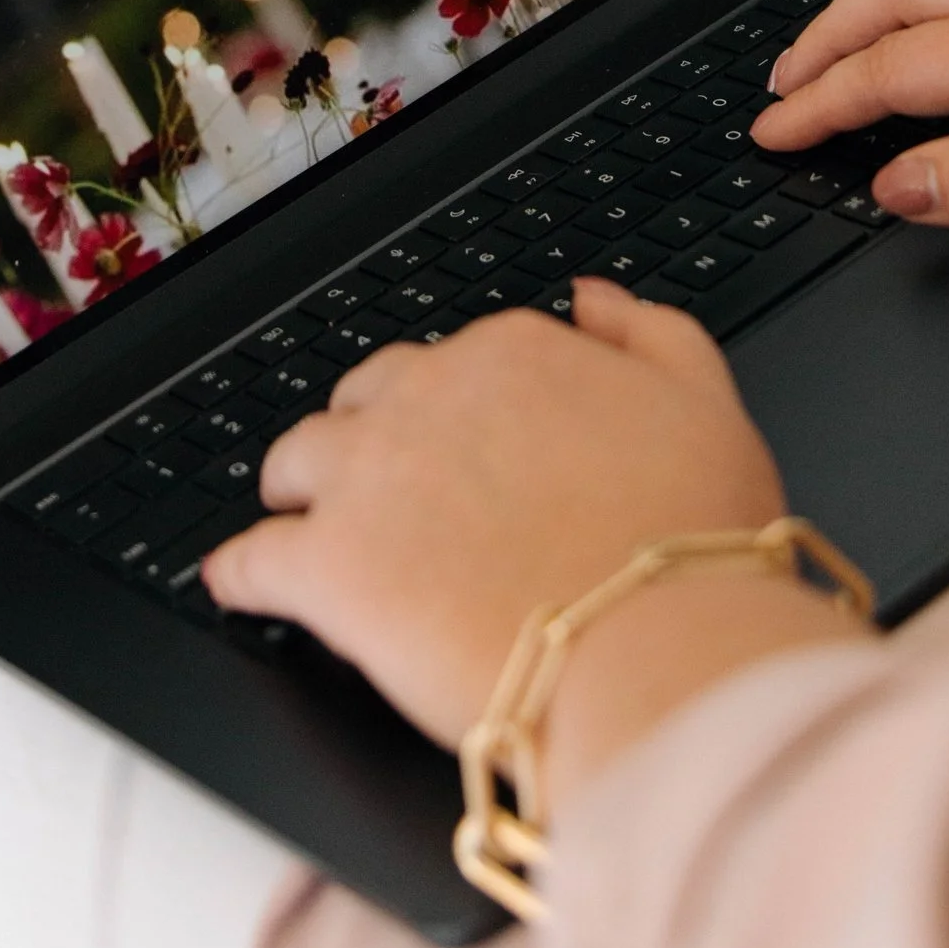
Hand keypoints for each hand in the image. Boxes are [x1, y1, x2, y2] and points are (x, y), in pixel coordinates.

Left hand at [206, 281, 837, 755]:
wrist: (657, 650)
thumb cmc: (692, 547)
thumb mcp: (708, 403)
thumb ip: (648, 334)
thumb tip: (591, 298)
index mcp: (514, 355)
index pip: (453, 365)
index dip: (452, 412)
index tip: (462, 450)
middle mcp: (430, 397)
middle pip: (365, 402)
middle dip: (369, 440)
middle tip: (392, 495)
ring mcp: (369, 477)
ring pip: (296, 460)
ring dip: (299, 489)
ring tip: (308, 524)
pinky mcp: (327, 565)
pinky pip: (253, 559)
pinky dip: (243, 572)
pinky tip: (240, 585)